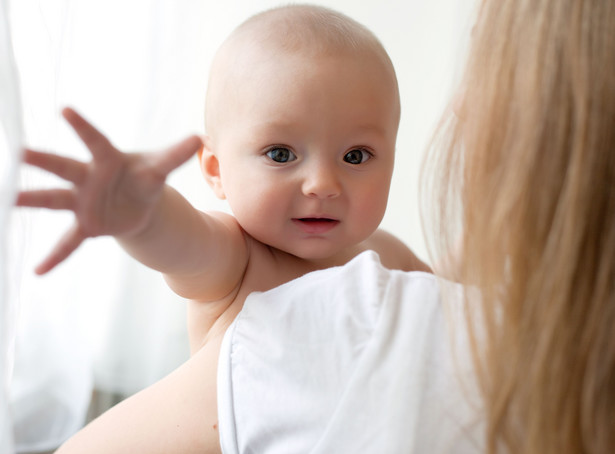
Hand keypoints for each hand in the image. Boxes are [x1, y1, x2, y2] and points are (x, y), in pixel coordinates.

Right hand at [16, 107, 202, 274]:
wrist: (137, 203)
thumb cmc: (144, 177)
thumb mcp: (160, 167)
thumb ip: (176, 154)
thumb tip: (200, 138)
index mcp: (108, 159)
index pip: (94, 140)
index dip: (82, 126)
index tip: (64, 110)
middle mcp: (88, 177)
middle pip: (65, 167)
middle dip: (45, 160)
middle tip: (20, 152)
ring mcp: (83, 202)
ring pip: (55, 200)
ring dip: (33, 200)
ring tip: (11, 200)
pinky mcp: (87, 225)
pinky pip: (69, 241)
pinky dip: (56, 256)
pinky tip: (38, 271)